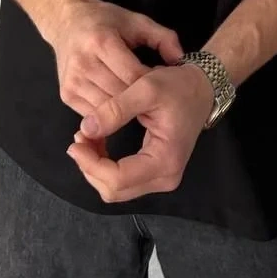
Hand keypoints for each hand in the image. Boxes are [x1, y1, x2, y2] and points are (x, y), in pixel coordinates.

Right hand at [43, 0, 185, 164]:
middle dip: (140, 98)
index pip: (133, 76)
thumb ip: (163, 37)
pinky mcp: (66, 95)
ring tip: (138, 101)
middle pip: (121, 94)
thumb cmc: (106, 22)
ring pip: (108, 108)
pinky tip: (120, 105)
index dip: (151, 84)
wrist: (67, 22)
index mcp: (102, 42)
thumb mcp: (137, 21)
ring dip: (125, 108)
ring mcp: (72, 81)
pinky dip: (109, 113)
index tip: (162, 85)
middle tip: (153, 97)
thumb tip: (180, 60)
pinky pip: (95, 113)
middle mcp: (84, 63)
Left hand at [66, 62, 215, 202]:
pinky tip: (99, 142)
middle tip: (78, 138)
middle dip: (90, 166)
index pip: (117, 179)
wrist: (201, 89)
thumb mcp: (146, 88)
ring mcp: (161, 178)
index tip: (75, 141)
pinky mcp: (156, 173)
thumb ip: (116, 109)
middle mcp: (165, 177)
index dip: (90, 164)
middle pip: (114, 190)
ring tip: (86, 137)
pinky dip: (104, 166)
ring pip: (115, 189)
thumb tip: (85, 129)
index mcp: (165, 160)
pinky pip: (122, 180)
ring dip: (95, 167)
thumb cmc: (178, 86)